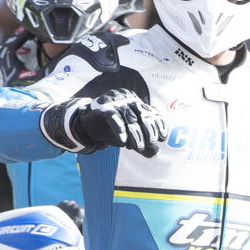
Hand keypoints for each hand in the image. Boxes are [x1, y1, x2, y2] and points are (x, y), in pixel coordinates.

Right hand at [42, 89, 167, 156]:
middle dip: (148, 131)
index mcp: (135, 100)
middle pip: (141, 114)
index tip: (162, 137)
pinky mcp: (102, 106)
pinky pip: (113, 118)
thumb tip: (156, 153)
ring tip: (137, 148)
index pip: (150, 111)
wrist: (86, 123)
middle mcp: (127, 97)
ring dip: (134, 134)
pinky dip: (119, 130)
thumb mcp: (129, 135)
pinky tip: (122, 141)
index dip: (158, 124)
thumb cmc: (111, 128)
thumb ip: (142, 142)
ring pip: (128, 118)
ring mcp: (114, 100)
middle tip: (150, 144)